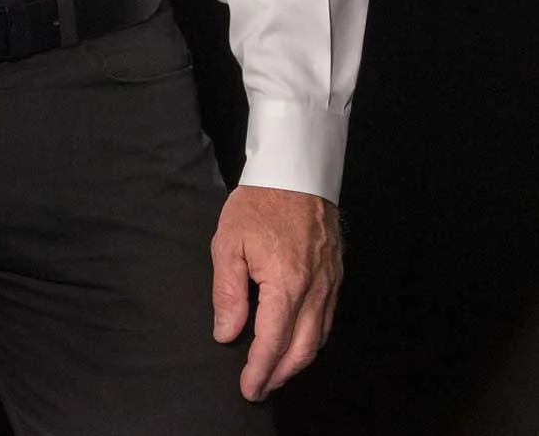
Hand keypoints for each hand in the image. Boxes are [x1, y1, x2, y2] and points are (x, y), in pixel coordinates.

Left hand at [212, 184, 340, 399]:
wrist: (295, 175)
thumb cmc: (257, 206)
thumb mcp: (228, 244)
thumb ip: (228, 293)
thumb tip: (227, 333)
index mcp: (286, 285)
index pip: (272, 341)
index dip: (259, 369)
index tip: (248, 388)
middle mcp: (314, 291)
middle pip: (301, 349)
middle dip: (280, 374)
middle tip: (259, 388)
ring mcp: (330, 285)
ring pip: (318, 339)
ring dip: (297, 361)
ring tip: (275, 372)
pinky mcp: (336, 277)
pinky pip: (327, 320)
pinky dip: (312, 340)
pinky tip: (297, 343)